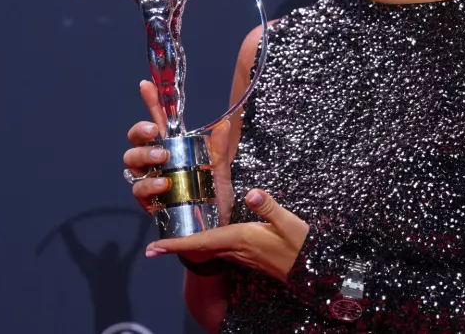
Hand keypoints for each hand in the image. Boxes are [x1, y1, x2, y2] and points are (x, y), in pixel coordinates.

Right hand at [123, 80, 234, 222]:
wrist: (215, 228)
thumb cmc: (214, 195)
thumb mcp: (220, 168)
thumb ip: (218, 147)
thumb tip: (225, 122)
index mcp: (174, 149)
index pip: (159, 122)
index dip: (152, 103)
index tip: (146, 85)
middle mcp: (157, 163)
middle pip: (136, 140)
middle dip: (139, 132)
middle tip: (153, 131)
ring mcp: (150, 181)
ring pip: (132, 163)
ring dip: (144, 156)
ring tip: (162, 159)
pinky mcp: (149, 203)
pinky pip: (139, 190)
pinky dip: (150, 185)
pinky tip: (164, 184)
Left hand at [145, 188, 309, 283]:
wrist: (311, 271)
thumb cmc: (301, 247)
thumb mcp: (289, 224)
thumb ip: (269, 208)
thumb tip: (253, 192)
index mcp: (241, 238)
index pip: (202, 242)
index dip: (176, 244)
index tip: (153, 248)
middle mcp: (235, 248)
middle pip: (199, 248)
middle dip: (177, 246)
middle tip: (154, 247)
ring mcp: (241, 254)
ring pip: (207, 249)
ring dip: (189, 246)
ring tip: (172, 240)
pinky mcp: (247, 255)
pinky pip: (218, 250)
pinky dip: (205, 245)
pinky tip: (204, 238)